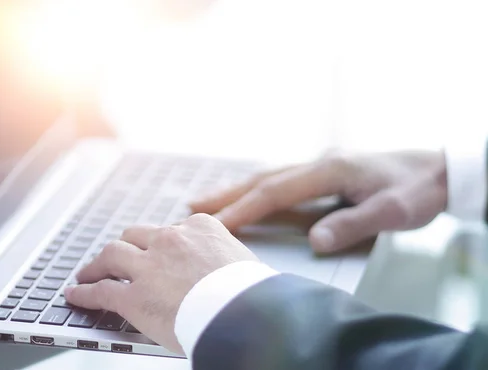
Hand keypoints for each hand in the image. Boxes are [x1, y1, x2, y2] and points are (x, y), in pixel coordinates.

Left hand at [64, 213, 257, 353]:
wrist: (247, 313)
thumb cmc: (253, 292)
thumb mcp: (243, 260)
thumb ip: (224, 257)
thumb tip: (226, 267)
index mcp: (199, 228)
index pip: (172, 229)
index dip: (160, 243)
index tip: (156, 250)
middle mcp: (170, 240)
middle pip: (135, 235)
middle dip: (126, 246)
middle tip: (118, 257)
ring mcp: (149, 266)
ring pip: (112, 254)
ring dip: (97, 264)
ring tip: (88, 272)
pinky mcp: (134, 297)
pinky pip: (102, 291)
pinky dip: (85, 293)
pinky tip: (76, 295)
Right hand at [190, 150, 447, 253]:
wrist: (438, 169)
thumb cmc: (417, 189)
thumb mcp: (393, 212)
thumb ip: (353, 225)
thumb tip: (313, 242)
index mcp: (330, 170)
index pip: (275, 193)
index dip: (243, 209)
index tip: (216, 225)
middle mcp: (318, 163)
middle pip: (262, 179)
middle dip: (226, 195)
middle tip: (191, 207)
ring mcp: (319, 165)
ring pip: (268, 178)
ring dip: (236, 191)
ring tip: (206, 203)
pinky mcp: (324, 172)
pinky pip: (280, 181)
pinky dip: (256, 190)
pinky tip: (247, 198)